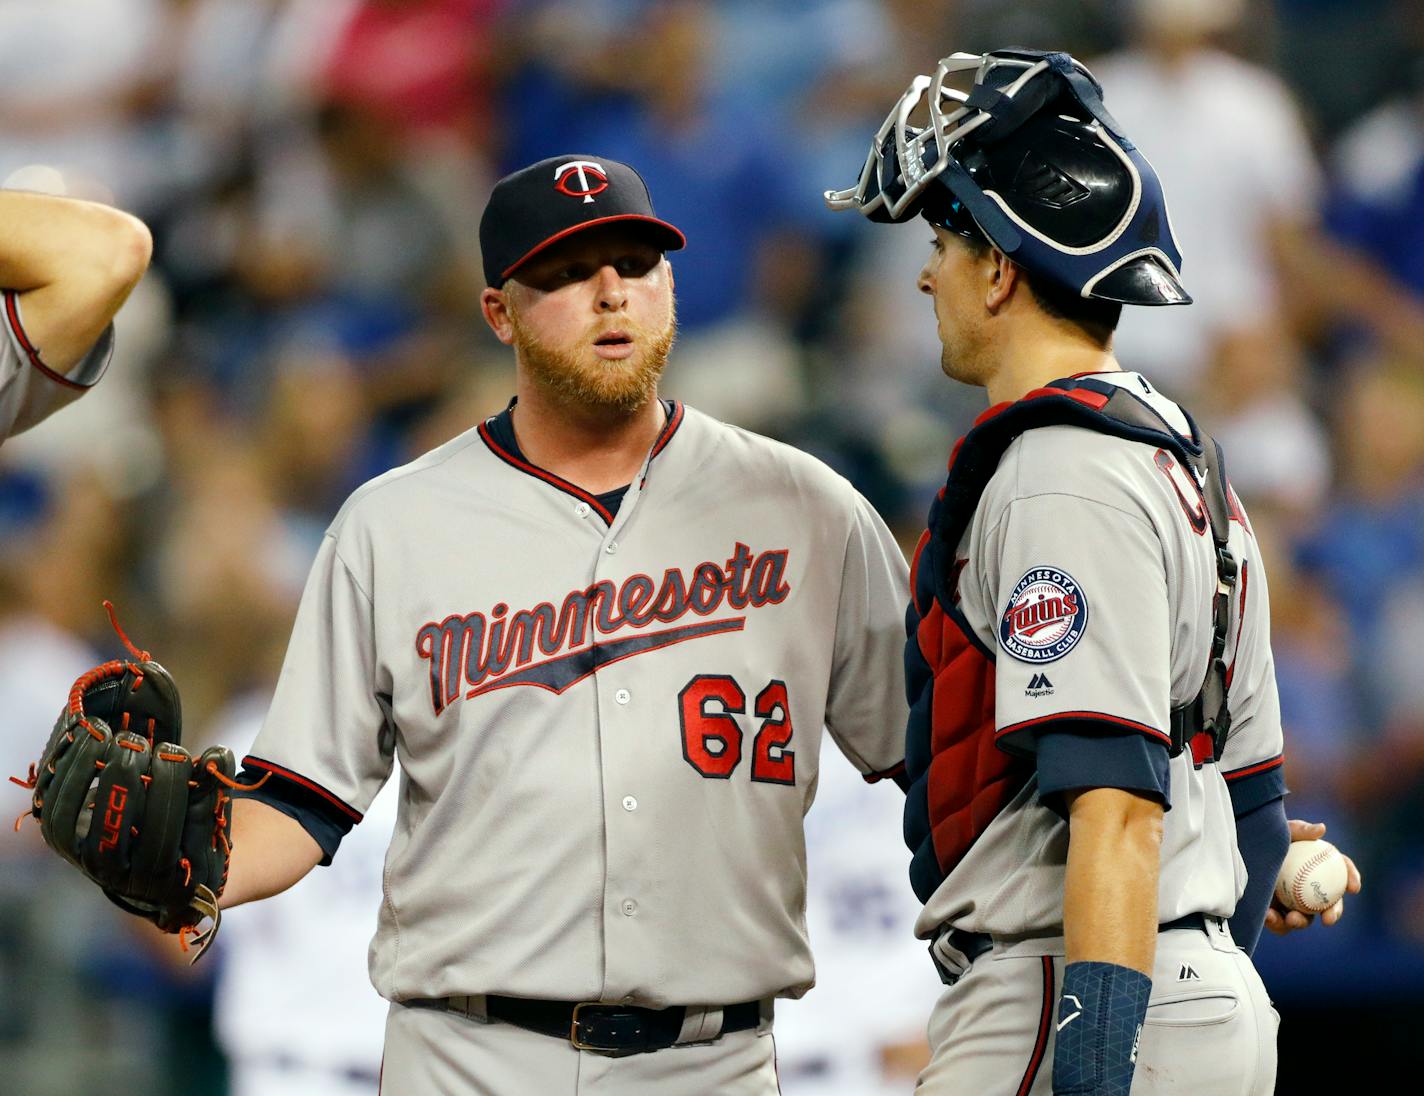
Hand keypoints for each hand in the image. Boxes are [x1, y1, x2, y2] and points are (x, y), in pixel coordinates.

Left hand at [1264, 820, 1361, 935]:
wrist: (1237, 848)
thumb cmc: (1263, 837)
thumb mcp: (1279, 830)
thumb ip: (1299, 829)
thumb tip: (1321, 829)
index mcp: (1317, 864)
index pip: (1341, 869)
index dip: (1352, 877)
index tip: (1353, 887)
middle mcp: (1308, 886)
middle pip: (1329, 903)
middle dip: (1334, 913)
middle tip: (1328, 918)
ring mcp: (1291, 901)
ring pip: (1303, 918)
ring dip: (1301, 922)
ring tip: (1291, 918)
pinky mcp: (1273, 912)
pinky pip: (1278, 922)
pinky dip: (1275, 921)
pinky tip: (1267, 915)